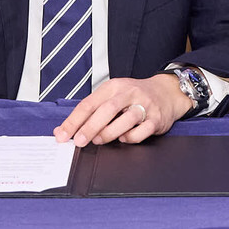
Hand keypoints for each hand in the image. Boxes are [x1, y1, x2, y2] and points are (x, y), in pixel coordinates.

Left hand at [55, 75, 189, 144]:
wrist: (166, 92)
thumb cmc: (133, 97)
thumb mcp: (111, 97)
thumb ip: (89, 112)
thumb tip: (62, 130)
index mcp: (113, 87)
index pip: (88, 103)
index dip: (73, 121)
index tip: (62, 135)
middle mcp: (129, 93)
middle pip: (106, 110)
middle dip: (90, 128)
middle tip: (79, 142)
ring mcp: (145, 105)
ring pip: (125, 120)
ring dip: (109, 133)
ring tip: (100, 140)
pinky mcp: (157, 118)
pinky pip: (141, 131)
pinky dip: (130, 138)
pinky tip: (124, 138)